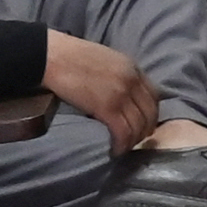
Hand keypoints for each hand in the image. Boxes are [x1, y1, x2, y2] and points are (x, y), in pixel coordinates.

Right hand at [34, 29, 159, 148]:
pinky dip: (121, 145)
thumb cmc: (71, 56)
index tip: (144, 124)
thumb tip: (122, 95)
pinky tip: (115, 150)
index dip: (150, 114)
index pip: (153, 96)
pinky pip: (123, 132)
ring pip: (138, 126)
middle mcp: (132, 80)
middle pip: (150, 113)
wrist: (53, 56)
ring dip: (133, 141)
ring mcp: (122, 94)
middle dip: (144, 130)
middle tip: (135, 140)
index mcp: (132, 67)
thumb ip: (118, 75)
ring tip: (123, 147)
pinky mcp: (107, 107)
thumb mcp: (105, 60)